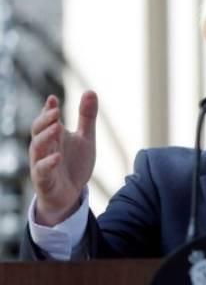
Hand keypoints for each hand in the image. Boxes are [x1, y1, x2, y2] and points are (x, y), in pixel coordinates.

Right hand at [29, 91, 97, 225]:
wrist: (71, 194)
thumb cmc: (74, 164)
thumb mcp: (85, 138)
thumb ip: (86, 117)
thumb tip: (90, 90)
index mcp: (53, 136)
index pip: (47, 120)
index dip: (48, 109)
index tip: (53, 98)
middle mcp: (45, 148)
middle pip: (38, 131)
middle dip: (45, 120)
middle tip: (55, 111)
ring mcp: (42, 164)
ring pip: (37, 148)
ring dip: (45, 137)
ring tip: (57, 127)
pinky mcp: (44, 180)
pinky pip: (42, 171)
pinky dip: (48, 163)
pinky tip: (57, 156)